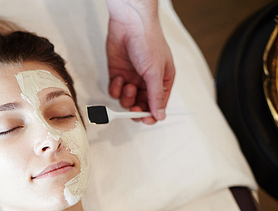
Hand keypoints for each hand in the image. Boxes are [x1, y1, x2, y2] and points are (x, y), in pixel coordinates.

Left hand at [106, 0, 174, 123]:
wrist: (130, 23)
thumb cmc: (148, 42)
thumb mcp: (155, 72)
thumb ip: (156, 96)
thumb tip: (160, 115)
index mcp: (162, 81)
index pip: (158, 105)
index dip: (151, 115)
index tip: (144, 119)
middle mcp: (147, 81)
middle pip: (141, 106)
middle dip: (136, 109)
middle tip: (133, 109)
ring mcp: (132, 78)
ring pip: (126, 100)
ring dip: (126, 97)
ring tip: (128, 85)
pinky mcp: (118, 74)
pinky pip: (115, 90)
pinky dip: (115, 88)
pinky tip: (118, 78)